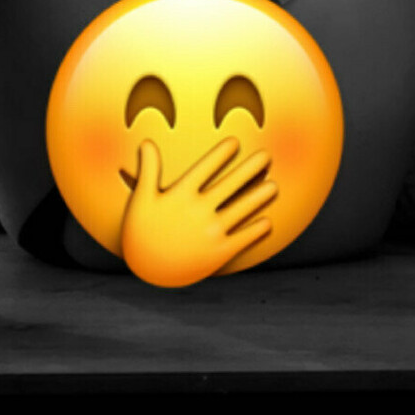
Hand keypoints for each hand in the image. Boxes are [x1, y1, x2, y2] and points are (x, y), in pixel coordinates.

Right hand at [119, 137, 276, 286]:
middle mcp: (198, 211)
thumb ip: (148, 169)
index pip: (206, 168)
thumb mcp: (141, 199)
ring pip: (242, 209)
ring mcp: (211, 232)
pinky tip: (267, 222)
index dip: (221, 154)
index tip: (235, 142)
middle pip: (231, 184)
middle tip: (266, 155)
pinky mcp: (219, 252)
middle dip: (250, 168)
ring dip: (260, 196)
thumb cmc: (141, 232)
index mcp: (180, 195)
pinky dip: (257, 230)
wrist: (147, 272)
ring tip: (273, 186)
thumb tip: (147, 142)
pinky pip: (243, 238)